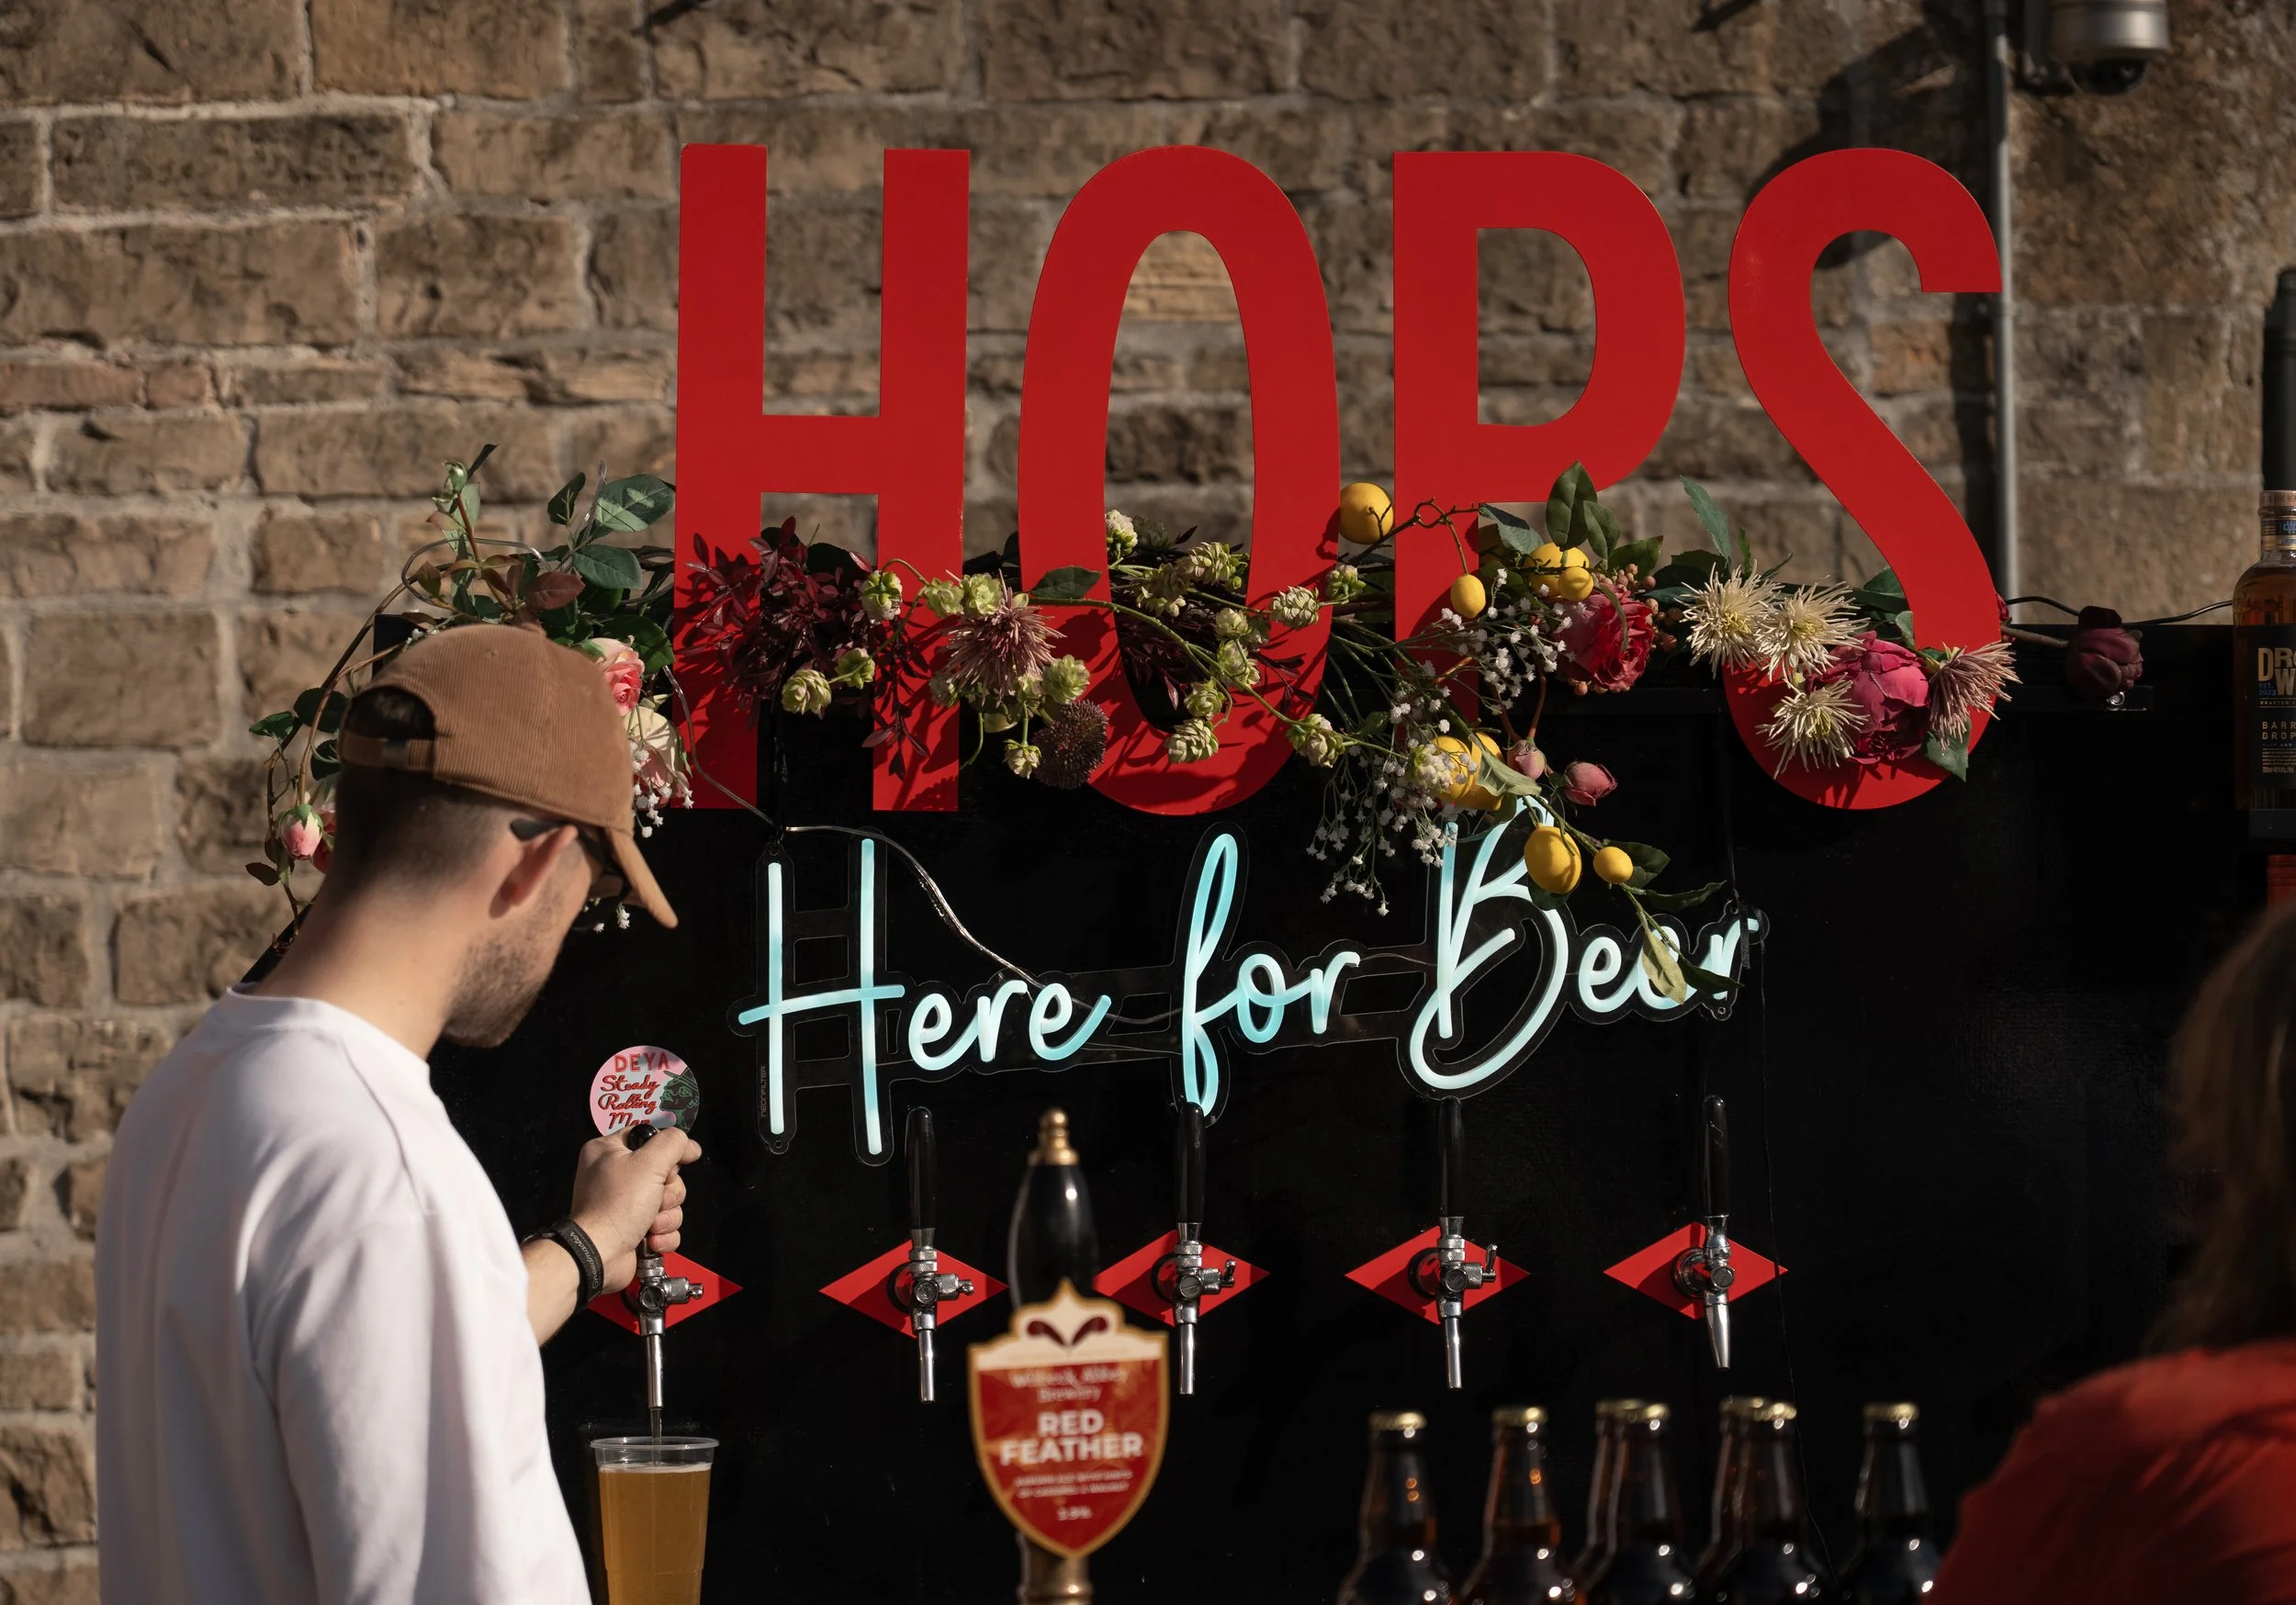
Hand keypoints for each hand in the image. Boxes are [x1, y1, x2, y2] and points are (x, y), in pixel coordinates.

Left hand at [567, 1129, 699, 1293]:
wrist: (599, 1254)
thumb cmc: (618, 1204)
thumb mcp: (648, 1163)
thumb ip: (672, 1143)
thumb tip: (689, 1146)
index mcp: (609, 1151)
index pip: (648, 1137)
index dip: (668, 1150)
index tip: (677, 1163)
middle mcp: (614, 1175)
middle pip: (664, 1172)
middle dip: (668, 1191)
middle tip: (657, 1199)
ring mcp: (624, 1204)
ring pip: (667, 1201)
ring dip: (667, 1215)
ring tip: (652, 1225)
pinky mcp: (633, 1229)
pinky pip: (664, 1225)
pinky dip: (663, 1234)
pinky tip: (652, 1240)